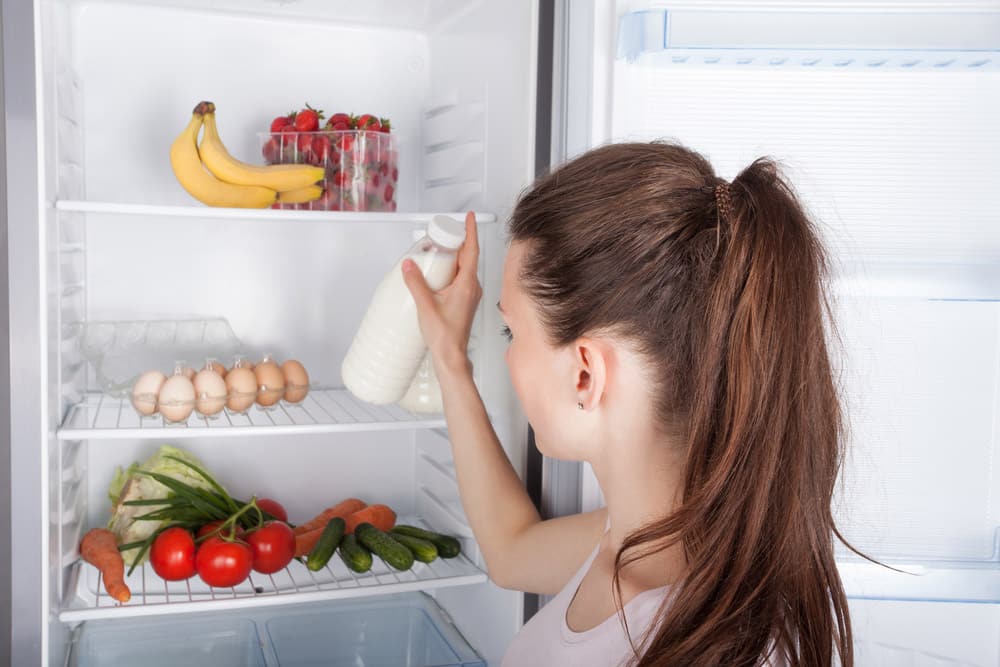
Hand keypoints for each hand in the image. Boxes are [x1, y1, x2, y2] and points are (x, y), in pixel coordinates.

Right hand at [402, 212, 482, 375]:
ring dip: (454, 256)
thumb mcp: (425, 305)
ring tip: (440, 248)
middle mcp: (472, 288)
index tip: (470, 217)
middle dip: (457, 241)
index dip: (471, 232)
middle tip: (444, 231)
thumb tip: (408, 265)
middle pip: (467, 257)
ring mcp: (470, 294)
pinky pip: (461, 278)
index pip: (472, 251)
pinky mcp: (464, 301)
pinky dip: (452, 269)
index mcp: (467, 285)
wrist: (451, 356)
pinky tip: (439, 271)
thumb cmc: (444, 336)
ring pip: (464, 268)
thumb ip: (415, 283)